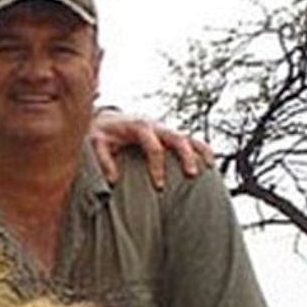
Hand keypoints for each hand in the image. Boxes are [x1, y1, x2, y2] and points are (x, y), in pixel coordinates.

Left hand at [90, 109, 213, 188]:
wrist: (106, 119)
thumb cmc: (102, 133)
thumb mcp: (97, 144)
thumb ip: (105, 160)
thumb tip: (113, 180)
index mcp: (139, 127)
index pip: (153, 147)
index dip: (157, 167)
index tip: (159, 186)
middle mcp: (155, 126)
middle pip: (177, 138)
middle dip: (185, 156)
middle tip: (191, 174)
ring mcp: (163, 128)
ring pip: (188, 136)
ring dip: (199, 150)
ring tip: (209, 167)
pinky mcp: (167, 133)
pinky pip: (188, 139)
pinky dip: (200, 148)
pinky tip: (209, 162)